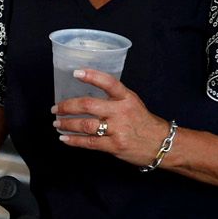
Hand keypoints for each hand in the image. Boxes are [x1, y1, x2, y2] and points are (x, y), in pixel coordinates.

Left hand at [52, 70, 167, 165]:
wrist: (161, 144)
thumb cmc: (142, 122)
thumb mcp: (133, 103)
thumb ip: (113, 98)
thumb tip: (86, 97)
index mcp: (126, 98)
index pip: (109, 83)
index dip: (92, 76)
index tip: (76, 73)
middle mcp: (121, 112)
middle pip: (88, 105)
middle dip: (68, 106)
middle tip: (56, 108)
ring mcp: (118, 129)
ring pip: (85, 125)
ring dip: (67, 124)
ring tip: (57, 123)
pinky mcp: (114, 145)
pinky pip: (89, 142)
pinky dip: (73, 140)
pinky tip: (64, 138)